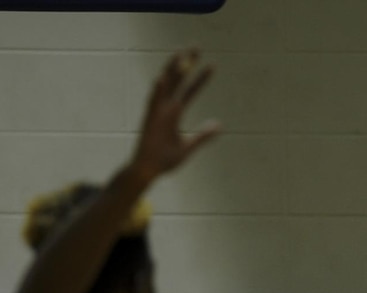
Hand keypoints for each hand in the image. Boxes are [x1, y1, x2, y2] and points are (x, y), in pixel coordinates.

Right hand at [127, 49, 219, 184]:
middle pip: (178, 81)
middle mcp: (166, 108)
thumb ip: (202, 136)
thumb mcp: (188, 147)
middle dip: (187, 63)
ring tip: (180, 54)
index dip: (201, 79)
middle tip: (196, 46)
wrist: (147, 172)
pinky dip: (157, 91)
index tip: (212, 65)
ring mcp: (157, 113)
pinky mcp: (149, 121)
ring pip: (165, 86)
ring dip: (172, 70)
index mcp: (175, 113)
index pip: (191, 91)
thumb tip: (218, 125)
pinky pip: (152, 104)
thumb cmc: (164, 161)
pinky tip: (162, 78)